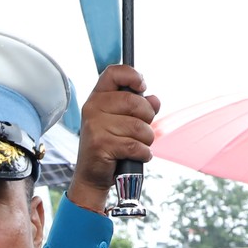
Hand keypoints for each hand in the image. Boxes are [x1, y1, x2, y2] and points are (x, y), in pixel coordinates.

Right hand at [66, 63, 159, 213]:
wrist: (92, 176)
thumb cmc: (110, 145)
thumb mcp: (122, 122)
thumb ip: (140, 108)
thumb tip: (155, 100)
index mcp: (97, 97)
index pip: (113, 72)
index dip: (132, 75)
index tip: (142, 87)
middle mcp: (93, 108)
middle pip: (134, 102)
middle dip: (148, 118)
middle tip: (143, 130)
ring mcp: (95, 126)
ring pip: (138, 127)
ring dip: (146, 140)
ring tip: (138, 146)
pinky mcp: (101, 145)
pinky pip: (135, 146)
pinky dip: (143, 154)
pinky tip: (136, 156)